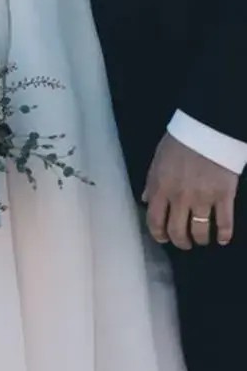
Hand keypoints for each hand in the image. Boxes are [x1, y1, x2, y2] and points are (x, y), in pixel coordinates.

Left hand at [142, 134, 237, 249]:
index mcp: (161, 189)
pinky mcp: (224, 194)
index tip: (163, 239)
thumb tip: (146, 200)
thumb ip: (152, 183)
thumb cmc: (181, 141)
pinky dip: (225, 233)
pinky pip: (225, 220)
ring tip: (201, 240)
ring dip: (200, 239)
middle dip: (180, 241)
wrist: (210, 126)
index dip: (158, 234)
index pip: (155, 222)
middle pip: (177, 230)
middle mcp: (180, 198)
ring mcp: (203, 198)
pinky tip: (224, 239)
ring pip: (200, 229)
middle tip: (184, 243)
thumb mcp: (158, 160)